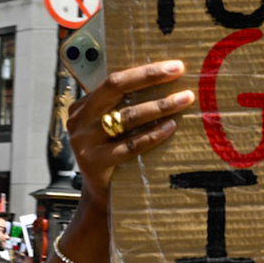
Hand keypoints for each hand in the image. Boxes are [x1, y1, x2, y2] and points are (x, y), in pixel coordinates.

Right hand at [66, 60, 195, 209]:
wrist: (102, 197)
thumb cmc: (115, 156)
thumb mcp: (111, 128)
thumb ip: (124, 107)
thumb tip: (165, 81)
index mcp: (83, 106)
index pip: (114, 79)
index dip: (144, 71)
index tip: (173, 66)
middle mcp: (80, 120)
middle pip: (115, 87)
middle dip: (149, 77)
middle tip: (178, 71)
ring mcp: (85, 141)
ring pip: (126, 116)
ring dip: (159, 105)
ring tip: (184, 99)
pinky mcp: (95, 162)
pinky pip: (130, 145)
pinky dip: (152, 134)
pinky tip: (171, 126)